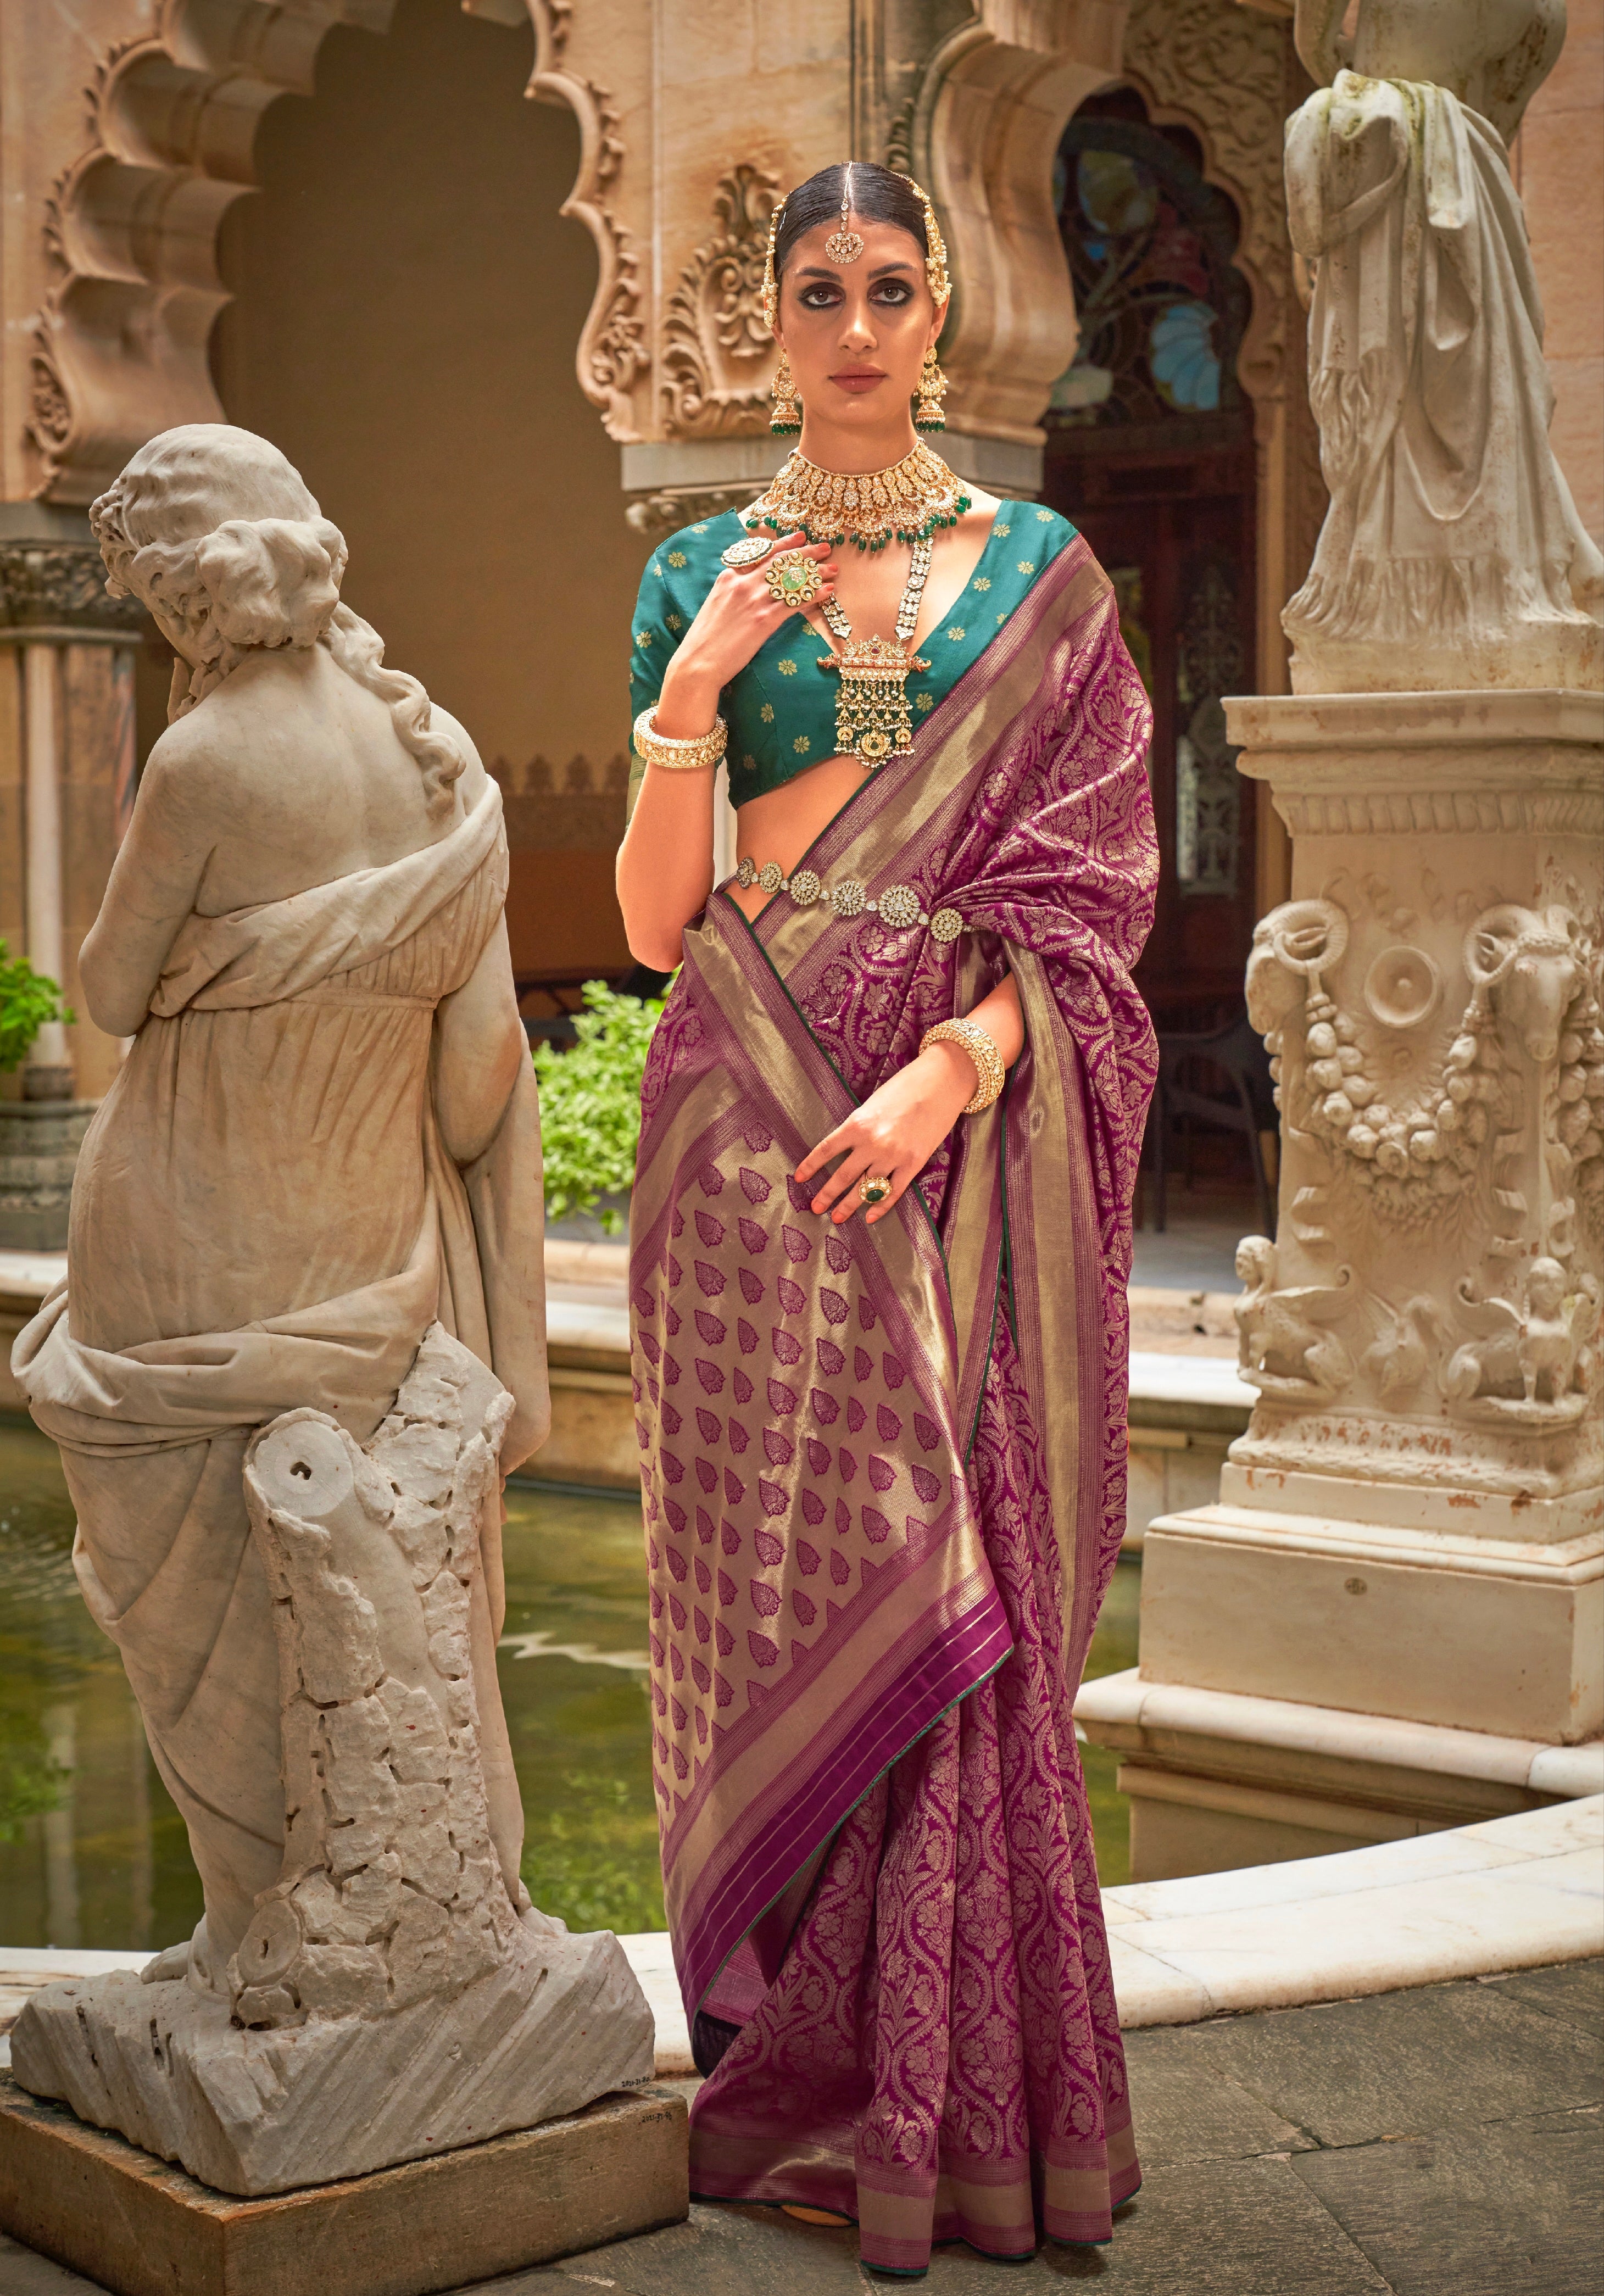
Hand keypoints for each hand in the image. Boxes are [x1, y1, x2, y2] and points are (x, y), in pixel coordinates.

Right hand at [653, 533, 836, 734]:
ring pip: (791, 579)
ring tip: (833, 568)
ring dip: (816, 573)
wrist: (698, 664)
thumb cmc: (706, 640)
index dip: (783, 544)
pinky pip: (795, 602)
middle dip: (806, 553)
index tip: (799, 537)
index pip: (761, 554)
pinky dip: (814, 594)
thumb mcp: (716, 605)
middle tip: (825, 547)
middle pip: (780, 561)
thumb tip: (751, 588)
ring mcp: (754, 600)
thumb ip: (733, 591)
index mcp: (728, 577)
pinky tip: (828, 591)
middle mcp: (742, 583)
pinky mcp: (764, 620)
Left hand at [796, 1041, 979, 1225]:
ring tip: (838, 1218)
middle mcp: (872, 1143)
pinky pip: (892, 1192)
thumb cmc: (905, 1087)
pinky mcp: (913, 1163)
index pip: (826, 1150)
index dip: (810, 1166)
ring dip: (849, 1206)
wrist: (941, 1083)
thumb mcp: (872, 1103)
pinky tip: (870, 1217)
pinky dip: (880, 1207)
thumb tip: (846, 1150)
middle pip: (843, 1176)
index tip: (800, 1178)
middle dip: (827, 1195)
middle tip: (816, 1208)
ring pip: (866, 1189)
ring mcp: (893, 1156)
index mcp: (857, 1124)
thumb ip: (859, 1127)